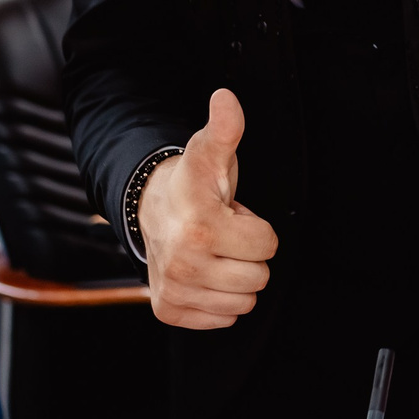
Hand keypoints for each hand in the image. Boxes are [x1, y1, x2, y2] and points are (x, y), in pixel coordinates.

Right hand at [143, 89, 278, 329]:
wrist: (150, 209)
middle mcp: (183, 262)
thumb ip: (226, 128)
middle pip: (258, 278)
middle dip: (248, 255)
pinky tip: (203, 274)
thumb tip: (226, 98)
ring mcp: (173, 289)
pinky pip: (222, 319)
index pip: (268, 245)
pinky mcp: (168, 310)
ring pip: (243, 303)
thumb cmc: (193, 184)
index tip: (232, 215)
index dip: (257, 227)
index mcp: (200, 226)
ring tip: (213, 252)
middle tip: (223, 235)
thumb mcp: (212, 154)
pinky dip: (218, 301)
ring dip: (235, 279)